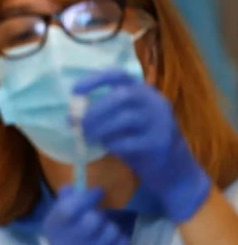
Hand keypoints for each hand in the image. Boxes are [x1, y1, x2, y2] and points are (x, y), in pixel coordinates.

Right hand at [44, 186, 128, 244]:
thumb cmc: (68, 236)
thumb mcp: (59, 219)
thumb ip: (65, 201)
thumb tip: (71, 186)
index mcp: (54, 227)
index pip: (68, 211)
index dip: (85, 198)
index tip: (98, 191)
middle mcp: (70, 243)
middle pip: (92, 221)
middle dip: (98, 214)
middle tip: (96, 215)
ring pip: (110, 231)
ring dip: (110, 226)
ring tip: (103, 229)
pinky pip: (122, 243)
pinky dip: (120, 239)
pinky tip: (111, 241)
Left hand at [75, 70, 211, 222]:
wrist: (173, 169)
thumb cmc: (141, 142)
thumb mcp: (123, 124)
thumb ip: (103, 116)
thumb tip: (71, 118)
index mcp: (143, 92)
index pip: (119, 75)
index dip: (95, 79)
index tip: (75, 90)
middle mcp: (154, 102)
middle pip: (122, 96)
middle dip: (96, 110)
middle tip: (80, 124)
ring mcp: (160, 121)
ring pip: (125, 118)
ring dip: (100, 128)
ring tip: (88, 138)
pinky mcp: (160, 143)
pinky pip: (130, 141)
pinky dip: (113, 144)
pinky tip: (107, 147)